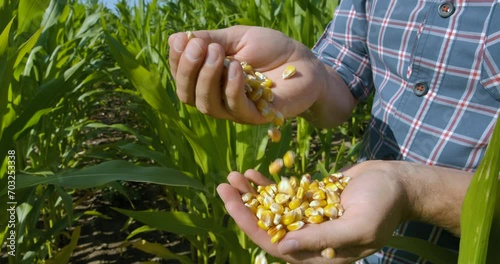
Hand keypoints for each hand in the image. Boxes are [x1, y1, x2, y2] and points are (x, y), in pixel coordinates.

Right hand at [168, 26, 328, 123]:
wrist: (305, 61)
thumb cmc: (271, 48)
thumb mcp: (237, 37)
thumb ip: (210, 39)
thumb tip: (175, 39)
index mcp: (209, 79)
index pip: (182, 77)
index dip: (177, 61)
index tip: (184, 40)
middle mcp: (217, 97)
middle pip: (188, 95)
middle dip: (188, 71)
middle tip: (199, 47)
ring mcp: (235, 110)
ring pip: (207, 105)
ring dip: (207, 78)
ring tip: (217, 54)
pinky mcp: (256, 115)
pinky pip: (236, 108)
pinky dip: (231, 88)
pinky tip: (236, 69)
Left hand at [216, 161, 409, 262]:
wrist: (398, 182)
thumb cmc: (384, 205)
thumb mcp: (358, 225)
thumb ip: (322, 238)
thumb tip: (282, 247)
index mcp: (320, 254)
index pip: (275, 244)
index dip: (249, 224)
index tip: (230, 202)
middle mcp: (310, 239)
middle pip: (268, 226)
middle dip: (243, 207)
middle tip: (224, 185)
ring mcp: (309, 219)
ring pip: (272, 210)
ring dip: (251, 195)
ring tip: (233, 177)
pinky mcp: (310, 201)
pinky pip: (283, 196)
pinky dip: (267, 187)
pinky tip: (252, 174)